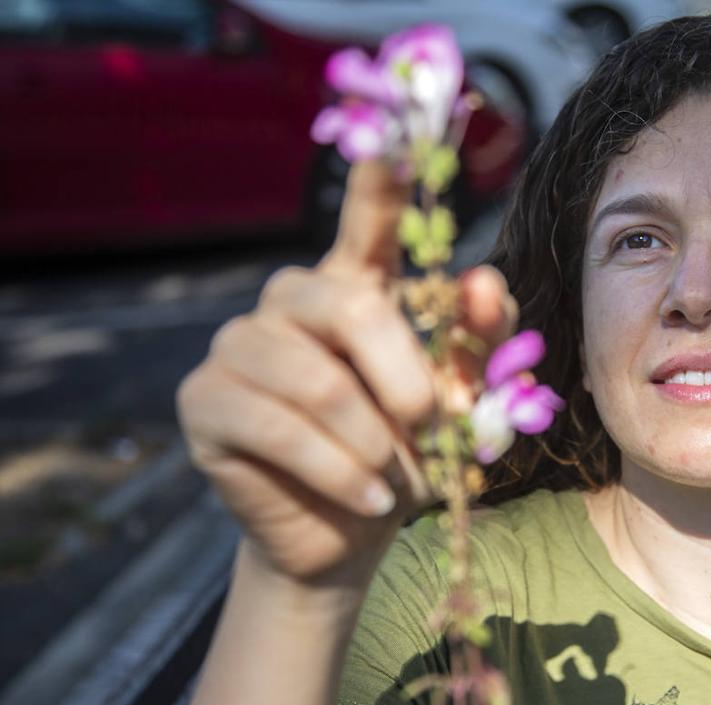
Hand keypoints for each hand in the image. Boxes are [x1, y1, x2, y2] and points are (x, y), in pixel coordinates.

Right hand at [176, 161, 514, 585]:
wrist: (346, 533)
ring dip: (372, 439)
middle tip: (430, 423)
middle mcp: (291, 302)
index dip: (378, 183)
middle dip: (403, 375)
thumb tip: (484, 282)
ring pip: (315, 379)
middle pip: (348, 306)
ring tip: (394, 477)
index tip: (395, 144)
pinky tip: (368, 498)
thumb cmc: (405, 455)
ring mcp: (239, 346)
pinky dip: (338, 470)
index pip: (366, 221)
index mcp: (354, 289)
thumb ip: (475, 344)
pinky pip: (277, 428)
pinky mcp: (205, 401)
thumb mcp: (457, 403)